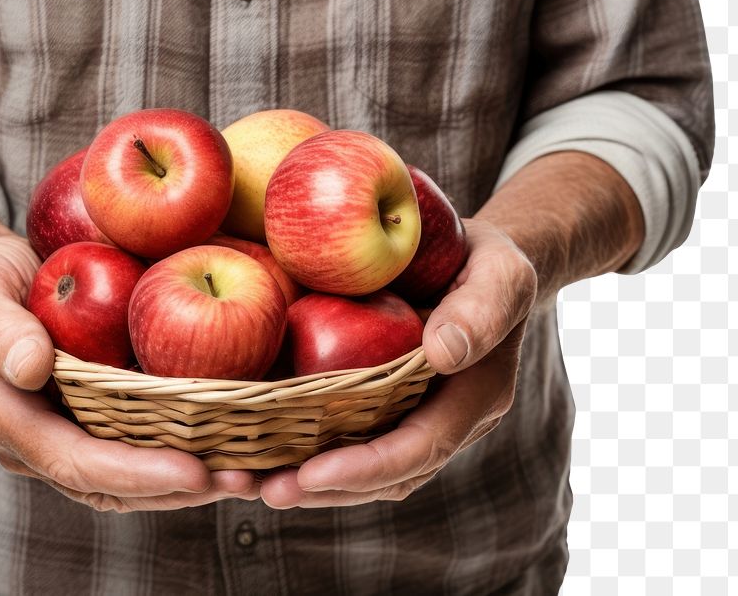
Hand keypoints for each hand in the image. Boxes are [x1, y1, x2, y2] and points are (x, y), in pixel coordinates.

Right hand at [0, 235, 258, 510]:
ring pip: (131, 480)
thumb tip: (31, 368)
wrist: (1, 279)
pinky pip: (140, 448)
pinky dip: (183, 451)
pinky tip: (229, 443)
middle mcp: (39, 442)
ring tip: (247, 474)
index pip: (75, 462)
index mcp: (8, 418)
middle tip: (241, 480)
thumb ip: (0, 327)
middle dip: (176, 490)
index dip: (136, 473)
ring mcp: (69, 434)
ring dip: (189, 483)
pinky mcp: (95, 420)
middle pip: (111, 487)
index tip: (195, 471)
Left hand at [260, 219, 536, 507]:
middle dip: (326, 489)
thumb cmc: (489, 260)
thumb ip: (482, 309)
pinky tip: (258, 441)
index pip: (421, 447)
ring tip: (247, 481)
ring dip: (307, 480)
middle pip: (385, 474)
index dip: (367, 468)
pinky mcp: (381, 399)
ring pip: (361, 465)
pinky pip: (344, 431)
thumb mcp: (500, 271)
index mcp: (474, 397)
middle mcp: (441, 418)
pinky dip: (302, 443)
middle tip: (267, 490)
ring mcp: (410, 413)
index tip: (311, 474)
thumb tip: (445, 353)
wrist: (476, 257)